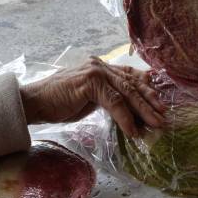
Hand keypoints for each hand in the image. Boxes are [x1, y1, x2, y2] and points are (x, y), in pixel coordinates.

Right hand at [20, 57, 164, 137]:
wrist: (33, 103)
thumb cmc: (58, 103)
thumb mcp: (88, 98)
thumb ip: (106, 97)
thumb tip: (128, 110)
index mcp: (100, 67)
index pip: (129, 76)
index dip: (146, 88)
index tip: (160, 102)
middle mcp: (100, 65)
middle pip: (132, 84)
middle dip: (151, 101)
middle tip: (164, 116)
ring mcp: (95, 72)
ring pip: (127, 93)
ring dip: (144, 111)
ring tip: (156, 125)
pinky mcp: (90, 83)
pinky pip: (115, 102)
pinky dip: (126, 118)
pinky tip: (133, 131)